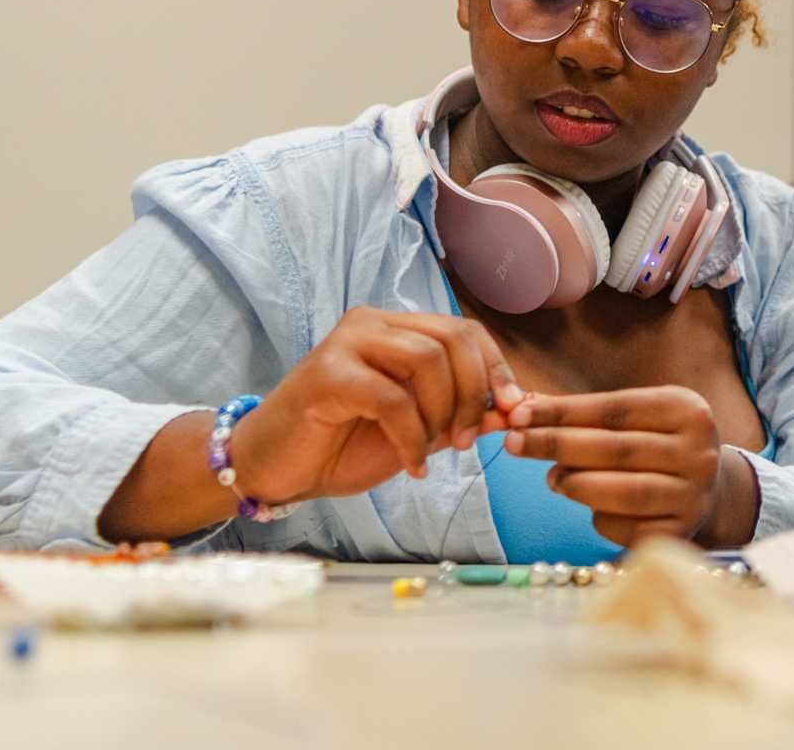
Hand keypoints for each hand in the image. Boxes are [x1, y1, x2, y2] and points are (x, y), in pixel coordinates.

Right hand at [230, 308, 521, 502]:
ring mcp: (347, 343)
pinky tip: (411, 466)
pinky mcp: (326, 374)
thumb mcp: (419, 432)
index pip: (465, 331)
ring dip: (442, 413)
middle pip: (453, 339)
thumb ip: (462, 416)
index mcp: (397, 328)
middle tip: (468, 439)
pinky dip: (411, 437)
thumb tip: (518, 410)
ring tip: (433, 452)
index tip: (512, 410)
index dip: (495, 369)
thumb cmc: (342, 445)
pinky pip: (391, 398)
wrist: (275, 469)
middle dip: (474, 392)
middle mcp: (373, 323)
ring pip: (426, 360)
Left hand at [503, 386, 727, 545]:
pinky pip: (628, 528)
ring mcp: (694, 497)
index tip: (519, 413)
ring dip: (576, 484)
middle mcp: (700, 453)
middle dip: (556, 444)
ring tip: (551, 478)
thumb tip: (522, 406)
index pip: (616, 409)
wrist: (709, 490)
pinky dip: (600, 518)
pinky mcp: (681, 534)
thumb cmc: (657, 444)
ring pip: (624, 492)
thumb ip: (586, 413)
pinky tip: (591, 506)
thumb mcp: (636, 418)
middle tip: (514, 443)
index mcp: (688, 410)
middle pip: (617, 449)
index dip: (564, 412)